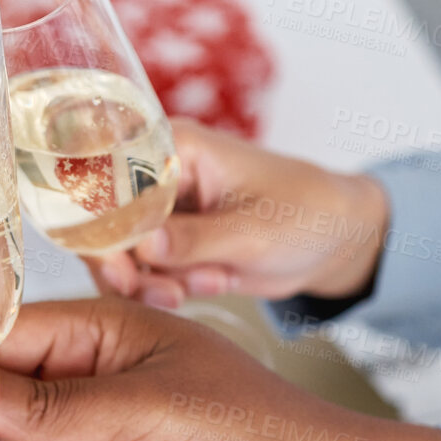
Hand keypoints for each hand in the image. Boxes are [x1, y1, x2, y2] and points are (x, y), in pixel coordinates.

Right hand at [91, 119, 388, 307]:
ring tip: (191, 291)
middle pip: (103, 221)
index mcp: (174, 148)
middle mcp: (157, 176)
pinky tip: (205, 287)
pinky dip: (163, 290)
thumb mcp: (253, 231)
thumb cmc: (307, 212)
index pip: (109, 178)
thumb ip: (194, 239)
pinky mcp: (169, 245)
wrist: (337, 240)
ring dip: (147, 283)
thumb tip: (143, 246)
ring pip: (119, 255)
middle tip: (153, 292)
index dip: (103, 222)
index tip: (121, 265)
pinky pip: (141, 274)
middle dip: (124, 265)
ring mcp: (161, 213)